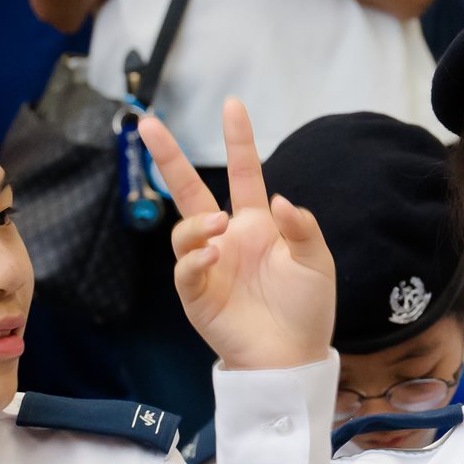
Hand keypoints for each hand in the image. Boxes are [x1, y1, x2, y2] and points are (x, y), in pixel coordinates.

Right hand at [140, 99, 336, 370]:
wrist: (292, 359)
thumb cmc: (306, 309)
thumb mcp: (317, 262)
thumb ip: (303, 228)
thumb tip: (278, 197)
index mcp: (257, 225)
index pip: (244, 173)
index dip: (238, 141)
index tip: (233, 105)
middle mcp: (226, 238)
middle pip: (188, 191)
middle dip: (167, 157)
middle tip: (147, 123)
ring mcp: (208, 266)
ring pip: (183, 231)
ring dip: (195, 223)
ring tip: (217, 226)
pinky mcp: (197, 296)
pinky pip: (185, 270)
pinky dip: (194, 259)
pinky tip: (211, 256)